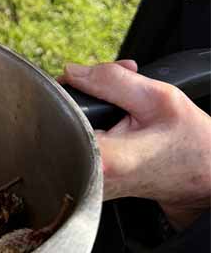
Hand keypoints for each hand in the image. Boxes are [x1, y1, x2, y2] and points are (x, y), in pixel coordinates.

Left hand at [61, 60, 210, 230]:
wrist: (203, 178)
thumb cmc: (190, 143)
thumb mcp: (159, 99)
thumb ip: (112, 80)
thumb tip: (73, 71)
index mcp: (102, 158)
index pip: (56, 113)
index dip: (69, 88)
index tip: (89, 82)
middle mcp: (88, 175)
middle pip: (58, 119)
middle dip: (81, 94)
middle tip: (111, 90)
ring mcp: (87, 181)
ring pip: (66, 129)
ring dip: (86, 109)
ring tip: (119, 108)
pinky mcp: (88, 179)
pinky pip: (76, 139)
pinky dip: (90, 123)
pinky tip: (114, 121)